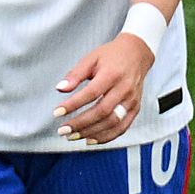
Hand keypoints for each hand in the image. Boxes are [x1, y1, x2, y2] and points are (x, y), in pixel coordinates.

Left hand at [53, 27, 153, 143]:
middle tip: (63, 130)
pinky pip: (122, 127)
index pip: (90, 93)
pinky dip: (106, 137)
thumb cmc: (112, 56)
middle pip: (102, 111)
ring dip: (91, 132)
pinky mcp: (135, 108)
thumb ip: (75, 74)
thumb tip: (60, 88)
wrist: (137, 54)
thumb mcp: (91, 58)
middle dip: (81, 123)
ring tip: (73, 136)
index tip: (57, 112)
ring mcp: (131, 100)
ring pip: (112, 122)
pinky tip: (91, 140)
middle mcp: (124, 88)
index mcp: (112, 74)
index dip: (73, 105)